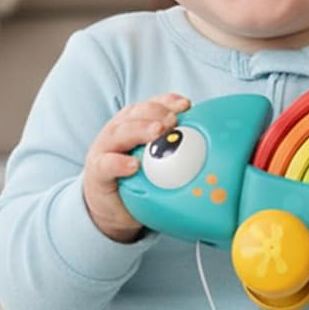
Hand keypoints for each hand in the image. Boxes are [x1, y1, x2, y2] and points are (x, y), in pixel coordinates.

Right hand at [83, 93, 190, 242]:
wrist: (112, 208)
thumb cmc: (137, 177)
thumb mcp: (158, 159)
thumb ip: (175, 148)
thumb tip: (211, 145)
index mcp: (134, 123)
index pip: (150, 105)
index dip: (167, 102)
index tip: (186, 105)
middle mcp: (118, 131)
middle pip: (135, 114)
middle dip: (156, 113)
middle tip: (173, 121)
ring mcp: (105, 150)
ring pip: (120, 133)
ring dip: (140, 130)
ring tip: (158, 132)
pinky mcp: (97, 172)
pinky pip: (106, 165)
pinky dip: (119, 163)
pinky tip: (133, 165)